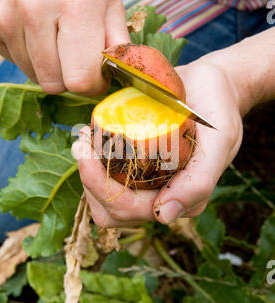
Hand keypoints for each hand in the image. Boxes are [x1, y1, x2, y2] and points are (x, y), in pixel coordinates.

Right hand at [0, 0, 128, 94]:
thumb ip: (117, 39)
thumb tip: (121, 75)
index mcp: (75, 5)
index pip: (80, 79)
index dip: (93, 86)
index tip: (97, 77)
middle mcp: (35, 12)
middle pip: (54, 84)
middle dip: (70, 78)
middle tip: (77, 57)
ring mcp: (5, 19)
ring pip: (34, 76)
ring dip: (49, 66)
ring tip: (54, 36)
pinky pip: (15, 62)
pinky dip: (28, 55)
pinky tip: (34, 29)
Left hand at [72, 61, 242, 226]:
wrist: (210, 86)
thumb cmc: (218, 108)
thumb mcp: (219, 139)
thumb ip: (200, 180)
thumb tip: (163, 217)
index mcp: (182, 199)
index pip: (130, 210)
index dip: (101, 187)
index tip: (88, 149)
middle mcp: (161, 197)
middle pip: (109, 210)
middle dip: (89, 180)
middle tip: (83, 141)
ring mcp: (147, 183)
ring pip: (102, 199)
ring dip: (88, 171)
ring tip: (86, 137)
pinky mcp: (135, 168)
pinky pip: (105, 178)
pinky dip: (92, 160)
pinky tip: (91, 135)